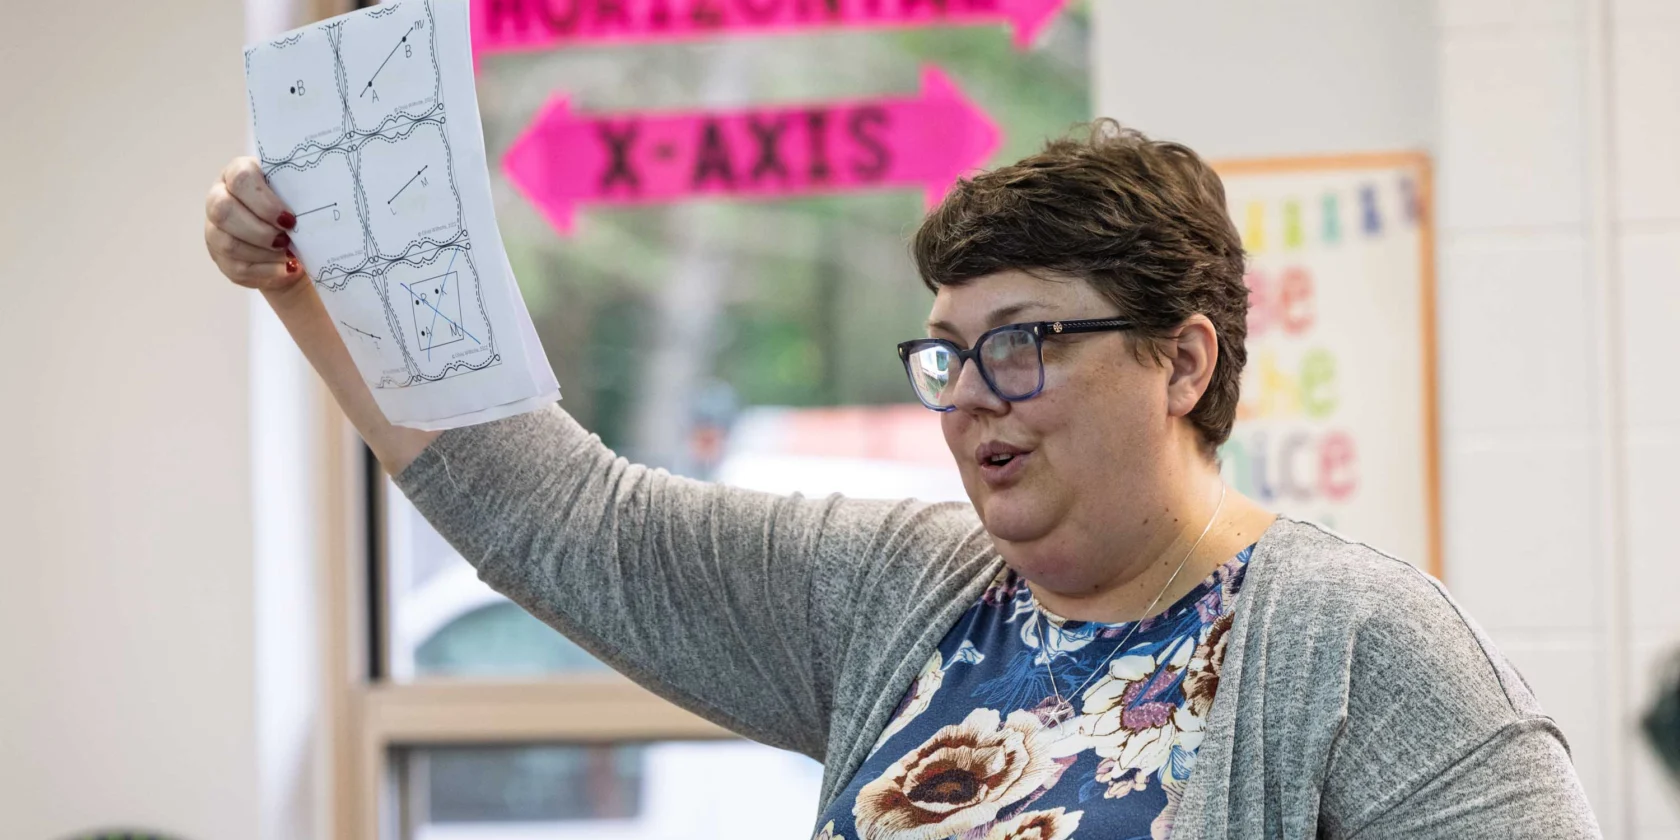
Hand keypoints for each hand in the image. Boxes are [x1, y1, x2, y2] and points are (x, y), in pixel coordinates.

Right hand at [204, 157, 302, 291]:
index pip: (240, 179)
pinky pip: (237, 267)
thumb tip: (325, 199)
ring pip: (228, 243)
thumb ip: (304, 190)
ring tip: (288, 254)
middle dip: (260, 231)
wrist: (291, 239)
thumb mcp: (299, 194)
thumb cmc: (296, 209)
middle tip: (287, 240)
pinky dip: (265, 270)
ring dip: (264, 253)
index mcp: (238, 173)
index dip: (264, 202)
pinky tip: (284, 268)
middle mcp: (219, 197)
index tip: (290, 219)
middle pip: (224, 211)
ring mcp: (214, 228)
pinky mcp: (220, 256)